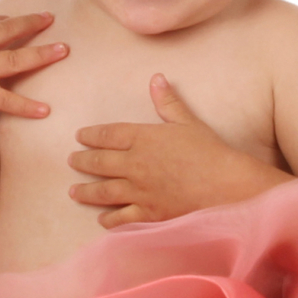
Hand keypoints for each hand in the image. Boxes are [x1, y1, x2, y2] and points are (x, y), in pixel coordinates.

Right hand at [0, 11, 67, 136]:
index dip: (11, 20)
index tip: (26, 20)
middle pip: (9, 30)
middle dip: (33, 23)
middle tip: (52, 19)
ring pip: (16, 59)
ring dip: (42, 55)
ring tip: (64, 51)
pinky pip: (8, 100)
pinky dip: (27, 106)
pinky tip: (45, 110)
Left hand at [68, 77, 287, 227]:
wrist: (226, 187)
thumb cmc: (211, 152)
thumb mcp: (189, 122)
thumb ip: (168, 102)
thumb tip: (156, 78)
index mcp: (144, 138)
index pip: (109, 135)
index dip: (92, 135)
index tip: (80, 136)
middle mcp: (135, 164)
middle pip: (100, 163)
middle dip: (83, 161)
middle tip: (71, 161)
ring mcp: (139, 191)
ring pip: (104, 191)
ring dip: (87, 191)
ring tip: (74, 192)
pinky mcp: (148, 214)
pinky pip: (121, 218)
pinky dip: (109, 219)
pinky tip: (102, 219)